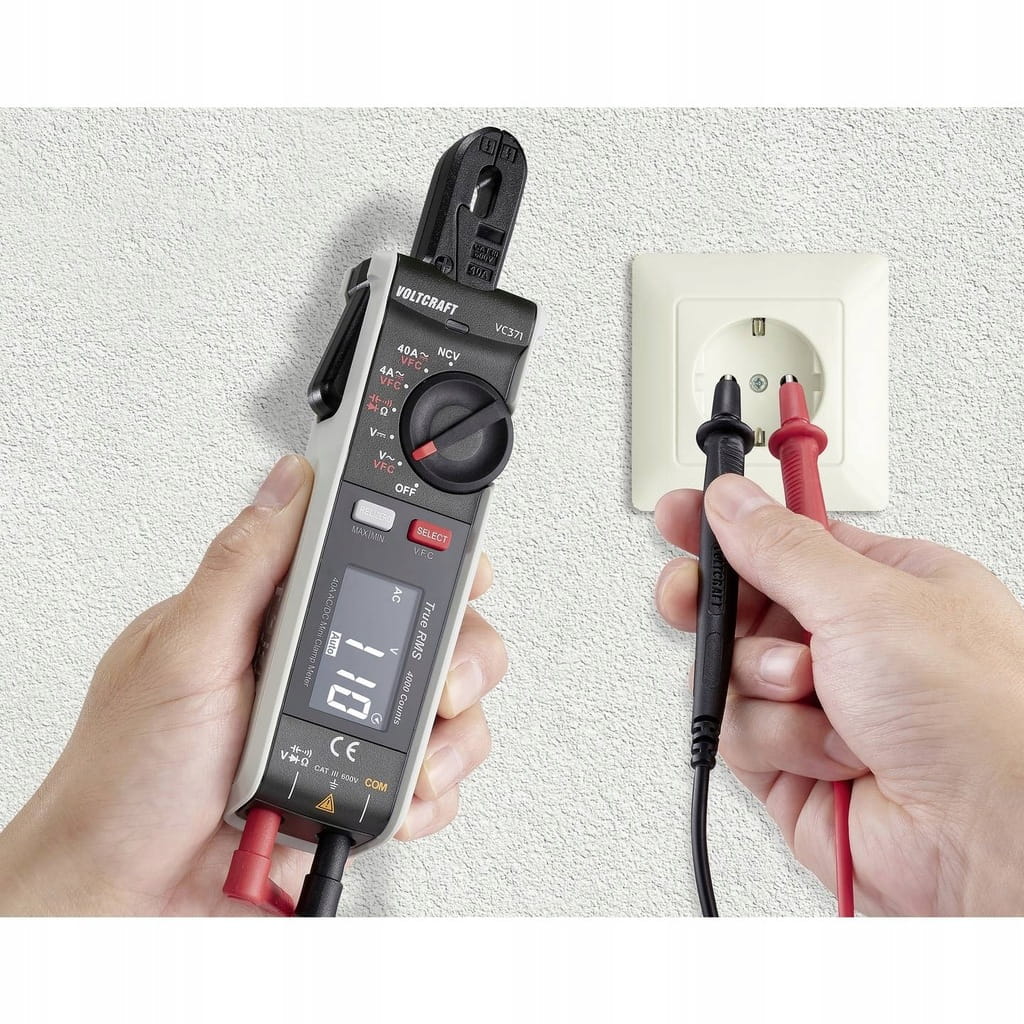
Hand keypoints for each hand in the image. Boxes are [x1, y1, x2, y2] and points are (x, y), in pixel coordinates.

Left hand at [0, 456, 506, 915]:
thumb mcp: (180, 651)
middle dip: (461, 656)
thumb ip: (242, 563)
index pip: (375, 558)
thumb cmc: (126, 777)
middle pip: (436, 630)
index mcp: (278, 617)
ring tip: (409, 765)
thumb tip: (289, 481)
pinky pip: (433, 778)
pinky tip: (394, 802)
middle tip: (443, 683)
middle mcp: (321, 665)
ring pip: (451, 708)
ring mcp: (346, 728)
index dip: (434, 555)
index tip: (464, 571)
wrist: (127, 895)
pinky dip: (429, 795)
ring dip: (449, 739)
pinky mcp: (361, 785)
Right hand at [655, 474, 1023, 915]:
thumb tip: (732, 500)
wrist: (989, 839)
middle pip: (740, 603)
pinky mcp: (791, 759)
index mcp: (880, 585)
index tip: (678, 513)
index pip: (782, 538)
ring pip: (726, 668)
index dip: (726, 526)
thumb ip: (782, 547)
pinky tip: (824, 749)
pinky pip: (734, 729)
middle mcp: (847, 642)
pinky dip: (774, 737)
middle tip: (692, 597)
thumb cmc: (979, 716)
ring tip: (808, 691)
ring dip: (759, 680)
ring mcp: (817, 702)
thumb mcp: (867, 601)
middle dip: (713, 604)